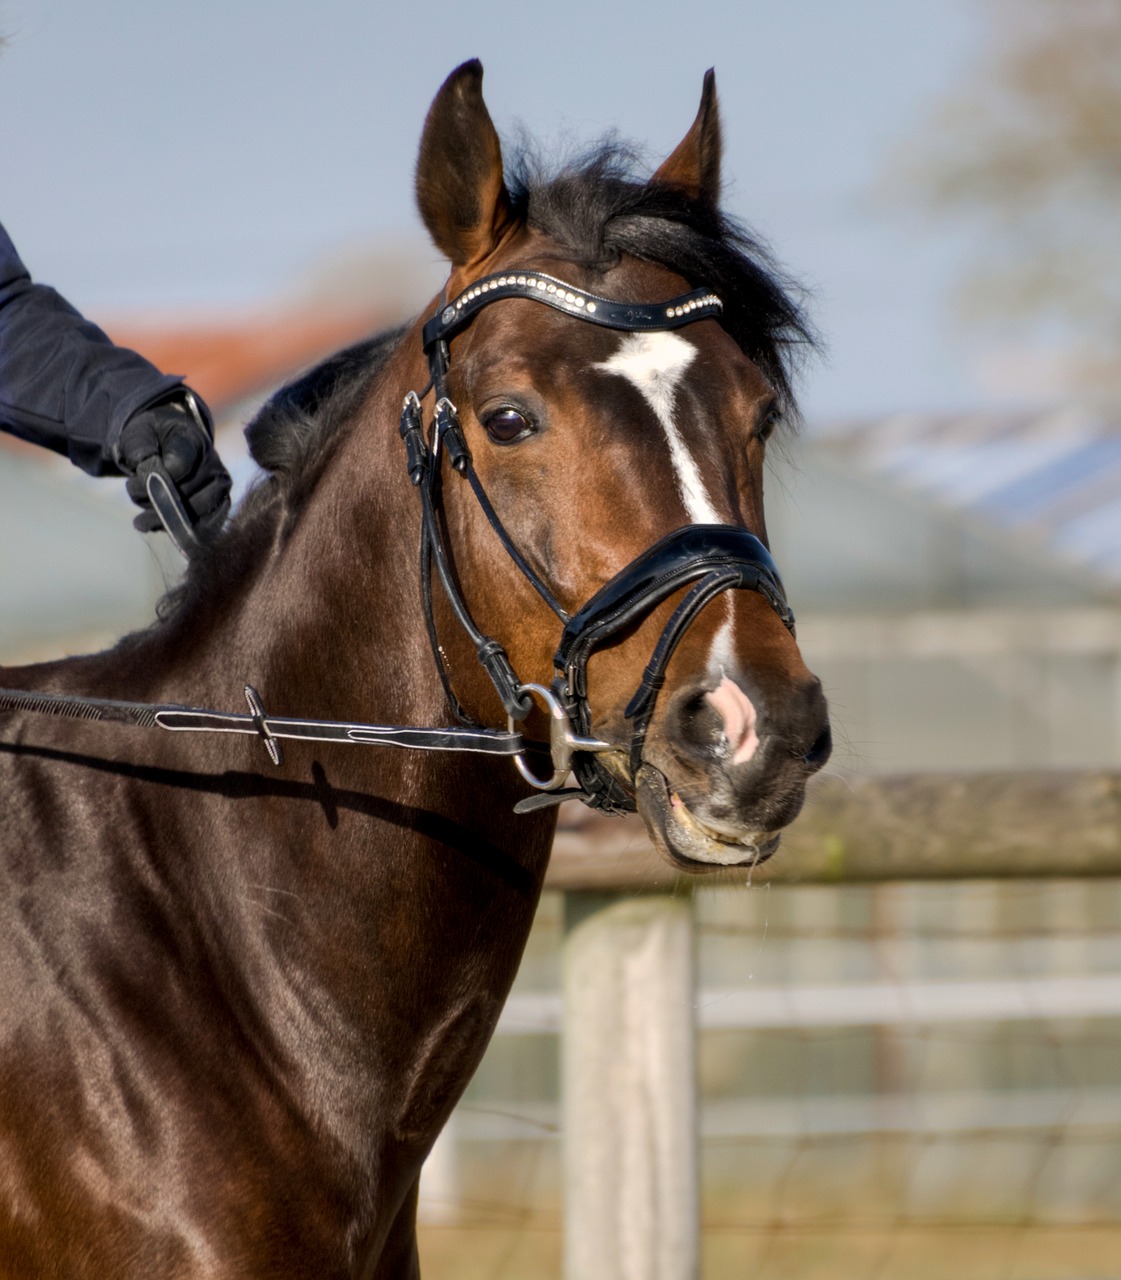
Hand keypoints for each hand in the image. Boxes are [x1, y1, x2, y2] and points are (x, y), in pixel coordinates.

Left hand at [115, 391, 231, 541]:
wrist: (170, 445)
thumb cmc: (154, 438)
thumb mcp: (140, 432)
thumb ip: (138, 446)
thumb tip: (144, 466)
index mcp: (196, 443)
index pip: (178, 467)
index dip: (153, 479)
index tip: (133, 480)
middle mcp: (215, 467)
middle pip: (185, 494)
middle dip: (154, 500)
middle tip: (134, 496)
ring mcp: (220, 491)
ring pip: (194, 515)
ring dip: (162, 519)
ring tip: (140, 519)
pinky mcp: (219, 510)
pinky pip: (200, 528)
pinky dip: (174, 531)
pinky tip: (150, 527)